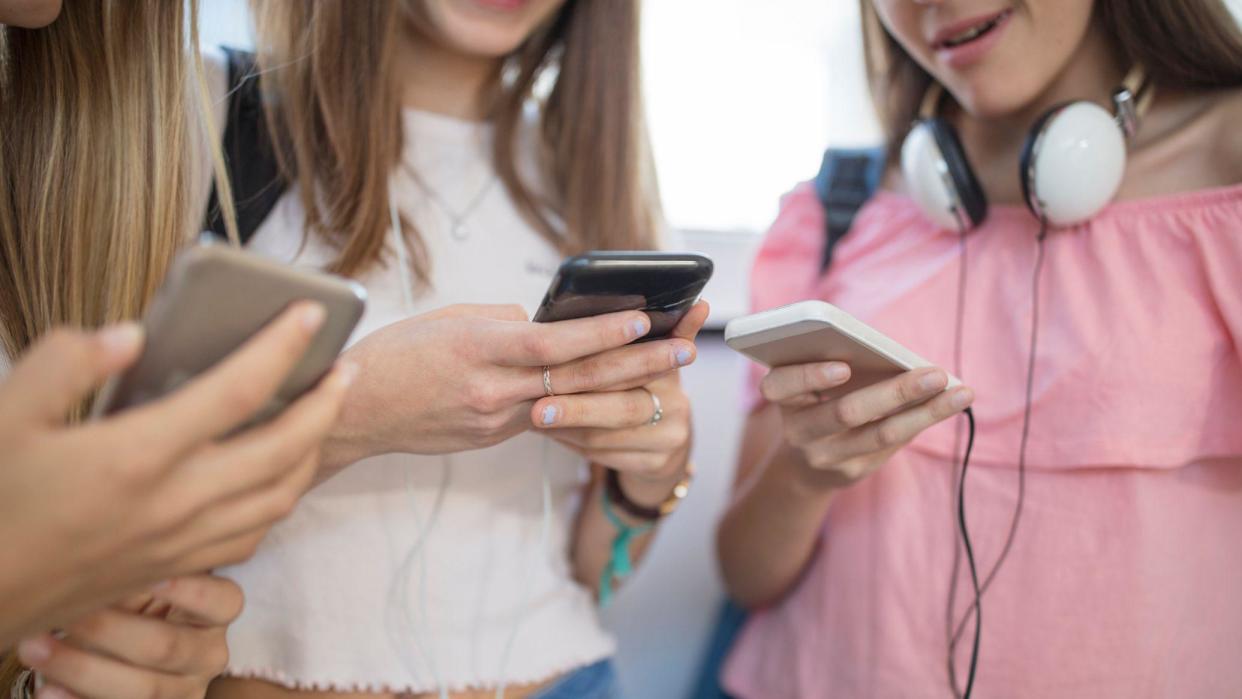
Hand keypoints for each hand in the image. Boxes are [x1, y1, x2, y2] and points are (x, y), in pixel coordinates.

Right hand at [0, 304, 352, 646]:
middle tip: (346, 370)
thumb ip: (66, 364)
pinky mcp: (175, 566)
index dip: (281, 347)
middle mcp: (173, 501)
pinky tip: (274, 474)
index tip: (310, 314)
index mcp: (136, 455)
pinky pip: (252, 535)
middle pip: (283, 449)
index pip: (236, 391)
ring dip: (312, 453)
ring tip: (322, 416)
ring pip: (279, 498)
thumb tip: (132, 337)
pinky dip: (279, 499)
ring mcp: (180, 540)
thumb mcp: (5, 418)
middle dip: (327, 405)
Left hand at [17, 575, 241, 698]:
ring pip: (143, 689)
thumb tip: (111, 556)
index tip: (152, 576)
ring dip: (83, 669)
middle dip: (111, 630)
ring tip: (37, 648)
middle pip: (167, 647)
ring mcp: (182, 692)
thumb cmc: (136, 607)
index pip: (223, 602)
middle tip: (66, 614)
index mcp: (215, 617)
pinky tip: (48, 689)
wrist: (124, 653)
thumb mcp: (147, 586)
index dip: (190, 591)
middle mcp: (207, 656)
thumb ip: (141, 573)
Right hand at [324, 304, 699, 466]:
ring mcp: (493, 422)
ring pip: (569, 404)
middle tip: (685, 349)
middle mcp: (491, 390)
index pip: (553, 344)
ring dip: (622, 389)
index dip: (602, 332)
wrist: (352, 414)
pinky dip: (580, 405)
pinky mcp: (492, 439)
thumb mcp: (448, 319)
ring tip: (667, 377)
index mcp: (477, 349)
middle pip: (576, 378)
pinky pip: (543, 417)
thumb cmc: (395, 354)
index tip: (644, 318)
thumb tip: (545, 324)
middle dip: (637, 363)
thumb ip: (503, 321)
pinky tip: (615, 393)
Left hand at [532, 302, 708, 497]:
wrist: (663, 444)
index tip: (569, 355)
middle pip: (623, 405)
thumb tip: (697, 303)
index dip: (607, 359)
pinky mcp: (654, 464)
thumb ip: (665, 328)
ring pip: (606, 436)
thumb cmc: (644, 388)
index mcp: (674, 368)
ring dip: (565, 426)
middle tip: (537, 407)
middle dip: (577, 407)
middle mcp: (677, 404)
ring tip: (531, 416)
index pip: (643, 362)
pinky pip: (600, 454)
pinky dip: (569, 442)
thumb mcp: (653, 353)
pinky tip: (547, 431)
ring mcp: (668, 438)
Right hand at [761, 362, 973, 487]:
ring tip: (960, 393)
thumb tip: (897, 355)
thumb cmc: (816, 402)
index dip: (809, 376)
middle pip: (846, 412)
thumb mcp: (811, 385)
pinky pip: (893, 444)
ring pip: (880, 434)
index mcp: (783, 398)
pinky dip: (923, 419)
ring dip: (926, 412)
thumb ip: (837, 366)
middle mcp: (798, 431)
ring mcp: (825, 456)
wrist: (805, 465)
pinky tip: (951, 404)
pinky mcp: (852, 472)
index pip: (781, 385)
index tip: (843, 367)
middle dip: (895, 391)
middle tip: (936, 374)